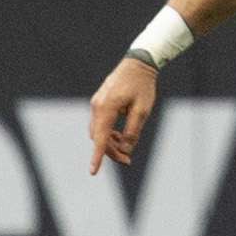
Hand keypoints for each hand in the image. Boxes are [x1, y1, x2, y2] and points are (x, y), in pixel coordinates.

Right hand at [88, 57, 158, 172]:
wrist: (139, 63)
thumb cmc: (142, 86)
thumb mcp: (142, 110)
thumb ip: (132, 131)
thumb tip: (124, 148)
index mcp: (107, 107)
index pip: (101, 138)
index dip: (98, 156)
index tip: (93, 171)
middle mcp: (97, 105)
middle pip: (98, 137)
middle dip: (111, 151)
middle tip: (127, 160)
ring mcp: (96, 103)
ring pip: (98, 131)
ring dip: (109, 142)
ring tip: (126, 149)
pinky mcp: (99, 102)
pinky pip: (100, 123)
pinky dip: (108, 132)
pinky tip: (119, 136)